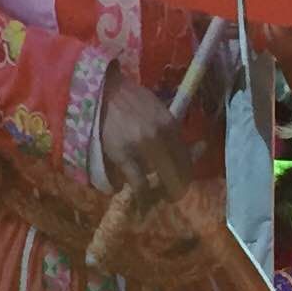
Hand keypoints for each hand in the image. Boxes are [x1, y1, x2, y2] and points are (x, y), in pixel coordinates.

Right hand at [96, 69, 195, 201]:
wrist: (103, 91)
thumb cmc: (131, 98)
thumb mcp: (158, 110)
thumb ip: (171, 131)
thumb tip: (188, 151)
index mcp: (171, 125)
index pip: (187, 160)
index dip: (186, 176)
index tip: (182, 183)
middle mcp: (160, 137)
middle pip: (177, 175)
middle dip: (175, 190)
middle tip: (170, 195)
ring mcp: (141, 147)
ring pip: (158, 182)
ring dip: (158, 193)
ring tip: (153, 197)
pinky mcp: (122, 156)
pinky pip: (137, 184)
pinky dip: (141, 195)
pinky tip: (140, 199)